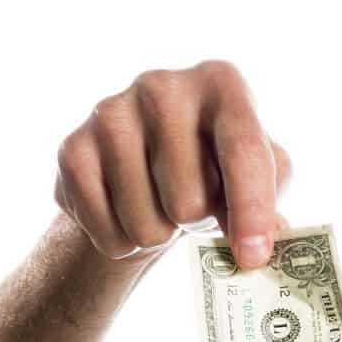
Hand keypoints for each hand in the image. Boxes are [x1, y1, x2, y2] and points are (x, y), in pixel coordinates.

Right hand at [54, 59, 291, 269]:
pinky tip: (125, 213)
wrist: (146, 167)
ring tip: (160, 207)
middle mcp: (162, 87)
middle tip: (193, 206)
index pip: (243, 151)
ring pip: (147, 223)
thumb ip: (269, 202)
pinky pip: (107, 231)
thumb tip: (263, 243)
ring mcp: (110, 113)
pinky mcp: (72, 148)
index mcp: (222, 83)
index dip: (251, 210)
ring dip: (159, 235)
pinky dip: (123, 243)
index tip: (253, 258)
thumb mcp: (260, 175)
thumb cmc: (217, 170)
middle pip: (190, 201)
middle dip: (197, 221)